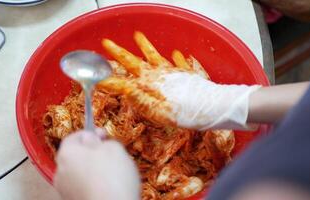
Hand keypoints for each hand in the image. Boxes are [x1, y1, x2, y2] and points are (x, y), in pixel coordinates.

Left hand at [54, 130, 140, 199]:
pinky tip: (109, 185)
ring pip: (79, 173)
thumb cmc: (112, 175)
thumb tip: (91, 140)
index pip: (73, 137)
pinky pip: (83, 187)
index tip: (104, 134)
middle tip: (109, 153)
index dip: (89, 133)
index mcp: (67, 154)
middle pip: (75, 156)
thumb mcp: (114, 148)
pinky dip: (93, 184)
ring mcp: (65, 190)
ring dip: (92, 169)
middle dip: (91, 152)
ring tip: (113, 172)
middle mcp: (60, 172)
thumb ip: (100, 140)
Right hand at [98, 31, 259, 130]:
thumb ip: (140, 100)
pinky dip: (177, 58)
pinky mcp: (185, 74)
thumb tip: (124, 89)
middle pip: (134, 61)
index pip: (123, 81)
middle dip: (119, 53)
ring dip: (145, 46)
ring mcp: (172, 72)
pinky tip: (176, 53)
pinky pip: (179, 63)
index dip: (110, 80)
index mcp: (149, 84)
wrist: (212, 107)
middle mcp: (158, 74)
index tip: (97, 78)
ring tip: (137, 35)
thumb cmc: (185, 112)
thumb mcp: (158, 112)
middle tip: (107, 43)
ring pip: (155, 56)